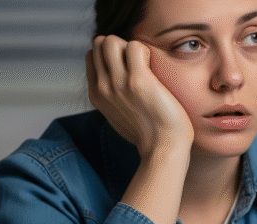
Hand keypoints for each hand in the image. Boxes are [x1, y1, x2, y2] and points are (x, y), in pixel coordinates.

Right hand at [86, 35, 193, 157]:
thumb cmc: (149, 134)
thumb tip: (116, 83)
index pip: (92, 55)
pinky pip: (135, 46)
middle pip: (100, 43)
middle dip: (119, 45)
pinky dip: (146, 50)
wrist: (163, 150)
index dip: (111, 53)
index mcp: (97, 94)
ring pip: (112, 41)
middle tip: (138, 62)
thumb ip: (113, 97)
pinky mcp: (138, 81)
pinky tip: (154, 66)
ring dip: (131, 46)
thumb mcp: (119, 115)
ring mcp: (118, 84)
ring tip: (145, 63)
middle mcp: (103, 87)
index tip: (129, 66)